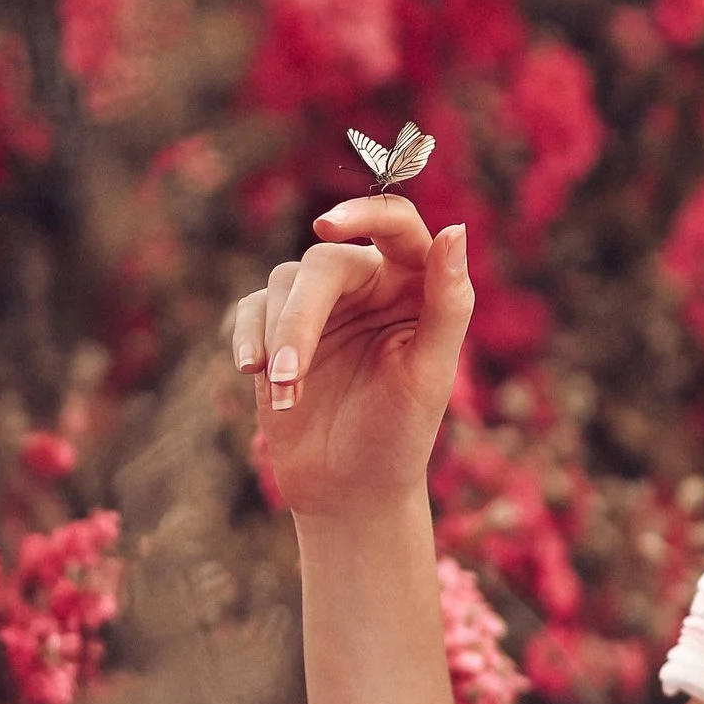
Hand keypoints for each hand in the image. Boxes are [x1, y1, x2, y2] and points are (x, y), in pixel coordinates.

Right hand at [229, 197, 474, 519]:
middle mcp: (368, 285)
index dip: (364, 212)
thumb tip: (456, 229)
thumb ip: (448, 303)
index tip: (326, 225)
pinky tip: (251, 372)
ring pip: (283, 284)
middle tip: (290, 375)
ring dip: (277, 339)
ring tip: (287, 395)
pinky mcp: (278, 330)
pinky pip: (252, 309)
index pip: (396, 223)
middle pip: (324, 263)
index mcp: (415, 285)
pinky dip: (246, 336)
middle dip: (300, 319)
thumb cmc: (400, 435)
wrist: (349, 491)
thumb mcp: (429, 373)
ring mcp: (321, 306)